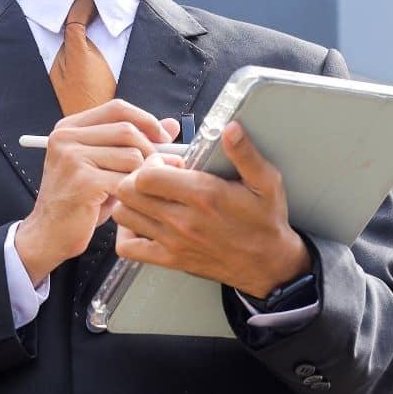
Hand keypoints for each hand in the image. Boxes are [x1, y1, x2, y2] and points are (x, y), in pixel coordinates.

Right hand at [15, 100, 178, 283]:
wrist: (49, 234)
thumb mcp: (106, 165)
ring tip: (132, 191)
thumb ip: (134, 143)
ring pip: (132, 156)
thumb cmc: (80, 200)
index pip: (117, 109)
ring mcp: (72, 158)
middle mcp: (66, 137)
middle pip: (127, 130)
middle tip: (158, 170)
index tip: (164, 137)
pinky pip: (127, 180)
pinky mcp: (83, 181)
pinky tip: (126, 202)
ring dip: (140, 176)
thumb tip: (172, 124)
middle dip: (150, 150)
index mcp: (70, 127)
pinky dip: (134, 192)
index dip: (146, 120)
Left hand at [111, 121, 310, 297]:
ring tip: (148, 195)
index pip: (147, 175)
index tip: (167, 162)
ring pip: (123, 215)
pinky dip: (126, 232)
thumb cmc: (265, 221)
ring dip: (129, 200)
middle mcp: (183, 220)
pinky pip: (128, 248)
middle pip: (127, 191)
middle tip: (154, 175)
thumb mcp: (266, 182)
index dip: (151, 162)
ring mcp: (173, 241)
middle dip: (135, 176)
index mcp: (204, 195)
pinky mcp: (170, 259)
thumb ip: (245, 154)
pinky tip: (141, 221)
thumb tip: (231, 129)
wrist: (268, 265)